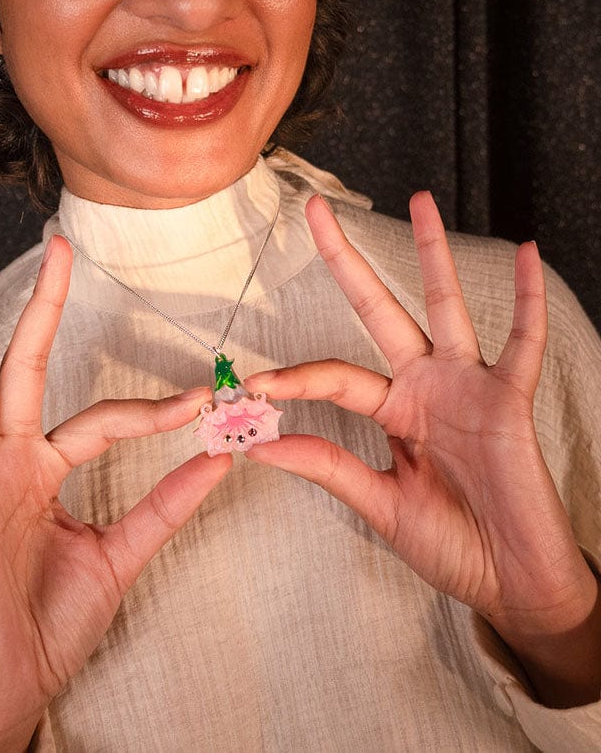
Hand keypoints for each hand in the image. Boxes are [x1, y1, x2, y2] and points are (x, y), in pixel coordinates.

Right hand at [0, 237, 230, 751]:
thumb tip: (221, 458)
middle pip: (23, 368)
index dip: (153, 411)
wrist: (16, 686)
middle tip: (60, 245)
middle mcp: (9, 461)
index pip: (102, 418)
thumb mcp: (123, 555)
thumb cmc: (56, 618)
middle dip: (41, 307)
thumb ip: (166, 506)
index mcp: (46, 466)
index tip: (206, 400)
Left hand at [245, 192, 600, 705]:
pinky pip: (523, 342)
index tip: (252, 388)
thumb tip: (260, 444)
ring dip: (433, 253)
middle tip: (314, 210)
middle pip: (379, 309)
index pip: (332, 377)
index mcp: (392, 410)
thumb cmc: (453, 545)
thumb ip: (329, 466)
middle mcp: (425, 386)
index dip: (293, 380)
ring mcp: (466, 386)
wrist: (514, 582)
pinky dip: (528, 301)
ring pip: (444, 307)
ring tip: (420, 199)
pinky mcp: (509, 399)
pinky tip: (527, 253)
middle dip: (348, 261)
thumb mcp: (380, 503)